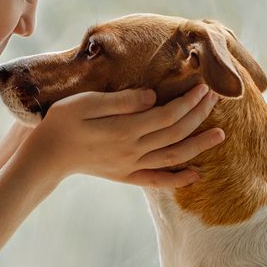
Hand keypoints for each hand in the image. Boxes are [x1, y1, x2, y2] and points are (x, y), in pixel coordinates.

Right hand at [18, 83, 224, 188]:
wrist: (45, 157)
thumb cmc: (61, 122)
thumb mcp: (84, 102)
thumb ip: (120, 100)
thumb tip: (152, 96)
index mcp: (125, 129)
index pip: (167, 114)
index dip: (189, 101)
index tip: (204, 86)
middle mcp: (132, 150)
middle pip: (175, 132)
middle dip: (199, 114)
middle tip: (216, 98)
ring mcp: (130, 166)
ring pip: (173, 157)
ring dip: (199, 145)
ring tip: (220, 134)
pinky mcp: (125, 176)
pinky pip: (157, 181)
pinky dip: (178, 180)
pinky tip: (195, 176)